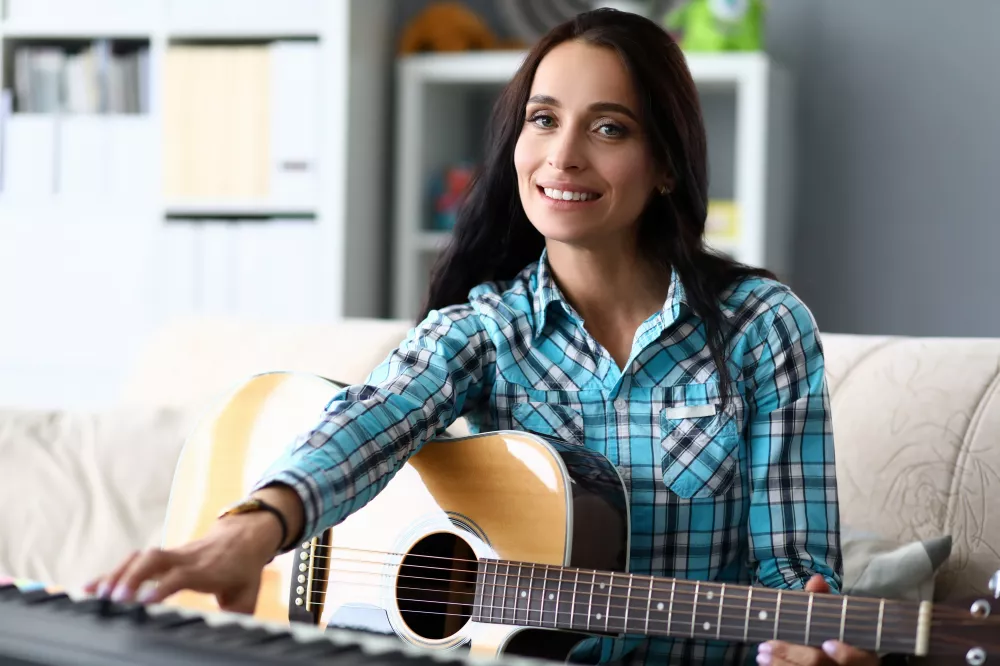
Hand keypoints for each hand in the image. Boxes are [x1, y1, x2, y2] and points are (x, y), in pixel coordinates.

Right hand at [83, 486, 303, 613]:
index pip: (181, 575)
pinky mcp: (162, 557)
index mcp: (207, 569)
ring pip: (141, 557)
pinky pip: (134, 561)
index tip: (144, 602)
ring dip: (117, 574)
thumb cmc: (243, 570)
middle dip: (132, 576)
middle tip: (114, 599)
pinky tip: (88, 587)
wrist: (244, 535)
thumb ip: (239, 616)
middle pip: (155, 559)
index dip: (162, 586)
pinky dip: (111, 573)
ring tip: (95, 596)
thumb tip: (238, 637)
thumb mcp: (247, 594)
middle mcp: (186, 559)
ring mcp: (172, 555)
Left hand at [756, 575, 879, 665]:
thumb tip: (817, 580)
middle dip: (793, 654)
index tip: (828, 643)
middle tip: (766, 646)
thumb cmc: (832, 632)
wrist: (833, 659)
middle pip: (823, 665)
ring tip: (761, 653)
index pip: (859, 658)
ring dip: (780, 664)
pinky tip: (767, 663)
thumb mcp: (830, 616)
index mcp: (863, 654)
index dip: (846, 654)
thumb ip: (822, 601)